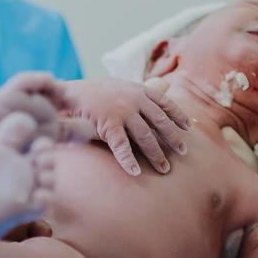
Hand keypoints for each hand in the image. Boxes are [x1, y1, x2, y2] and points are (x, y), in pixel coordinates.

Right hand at [66, 77, 190, 175]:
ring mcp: (122, 112)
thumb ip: (140, 90)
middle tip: (183, 152)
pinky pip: (122, 146)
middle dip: (173, 138)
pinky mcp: (108, 125)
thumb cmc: (95, 91)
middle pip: (160, 122)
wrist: (68, 92)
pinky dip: (129, 160)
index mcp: (138, 90)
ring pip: (145, 136)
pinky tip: (136, 171)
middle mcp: (134, 100)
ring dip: (157, 154)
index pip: (164, 102)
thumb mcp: (121, 85)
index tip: (188, 127)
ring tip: (165, 168)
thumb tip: (164, 87)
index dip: (177, 115)